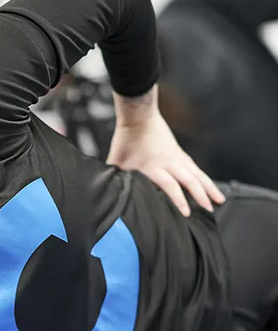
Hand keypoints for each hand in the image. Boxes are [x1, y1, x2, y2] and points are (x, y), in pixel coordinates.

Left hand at [106, 110, 224, 216]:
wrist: (139, 117)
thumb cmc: (126, 140)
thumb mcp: (116, 163)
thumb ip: (116, 180)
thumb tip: (111, 195)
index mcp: (153, 166)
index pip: (170, 186)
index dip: (179, 200)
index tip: (187, 213)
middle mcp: (169, 162)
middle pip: (190, 180)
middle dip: (201, 196)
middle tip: (210, 210)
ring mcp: (176, 157)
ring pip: (197, 173)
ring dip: (209, 187)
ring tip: (219, 199)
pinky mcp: (179, 153)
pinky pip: (194, 167)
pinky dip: (203, 177)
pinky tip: (209, 185)